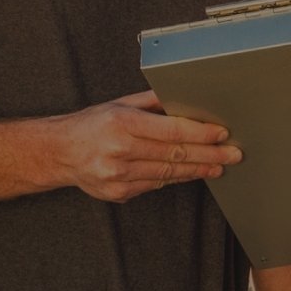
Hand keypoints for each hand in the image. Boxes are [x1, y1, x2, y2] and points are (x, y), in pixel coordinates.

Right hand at [50, 90, 240, 202]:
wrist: (58, 152)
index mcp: (122, 123)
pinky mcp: (117, 192)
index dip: (201, 134)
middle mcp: (119, 150)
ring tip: (219, 166)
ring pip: (168, 172)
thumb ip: (154, 102)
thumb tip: (188, 99)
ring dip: (198, 170)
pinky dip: (176, 177)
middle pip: (175, 154)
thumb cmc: (92, 124)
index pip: (172, 131)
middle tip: (233, 154)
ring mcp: (117, 175)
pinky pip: (155, 184)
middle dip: (209, 155)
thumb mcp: (120, 104)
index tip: (222, 134)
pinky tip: (191, 172)